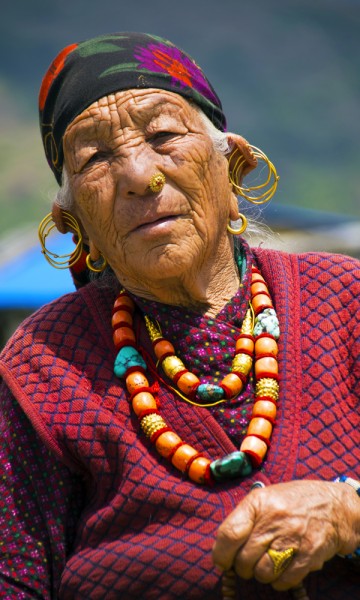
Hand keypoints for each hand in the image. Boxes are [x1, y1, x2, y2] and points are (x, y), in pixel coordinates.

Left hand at [212, 480, 359, 590]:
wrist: (333, 505)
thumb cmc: (292, 501)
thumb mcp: (265, 497)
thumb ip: (244, 518)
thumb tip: (222, 546)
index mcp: (258, 503)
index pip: (229, 533)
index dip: (221, 553)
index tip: (222, 561)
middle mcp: (273, 519)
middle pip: (244, 559)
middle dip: (242, 566)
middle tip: (248, 562)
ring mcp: (292, 537)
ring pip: (262, 572)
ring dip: (261, 574)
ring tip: (266, 564)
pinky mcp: (308, 554)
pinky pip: (284, 579)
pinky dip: (279, 581)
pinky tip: (281, 570)